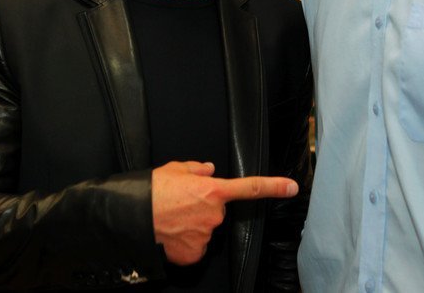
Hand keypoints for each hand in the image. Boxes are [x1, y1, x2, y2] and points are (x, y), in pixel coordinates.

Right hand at [151, 160, 297, 264]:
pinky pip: (196, 247)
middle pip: (216, 211)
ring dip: (192, 225)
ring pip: (205, 229)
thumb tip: (208, 170)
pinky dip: (185, 242)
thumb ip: (196, 169)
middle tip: (180, 204)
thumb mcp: (174, 169)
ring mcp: (205, 236)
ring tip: (171, 219)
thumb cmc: (151, 191)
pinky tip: (171, 234)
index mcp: (212, 190)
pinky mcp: (194, 253)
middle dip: (202, 208)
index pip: (249, 187)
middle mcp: (213, 214)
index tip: (291, 187)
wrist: (131, 217)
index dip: (273, 186)